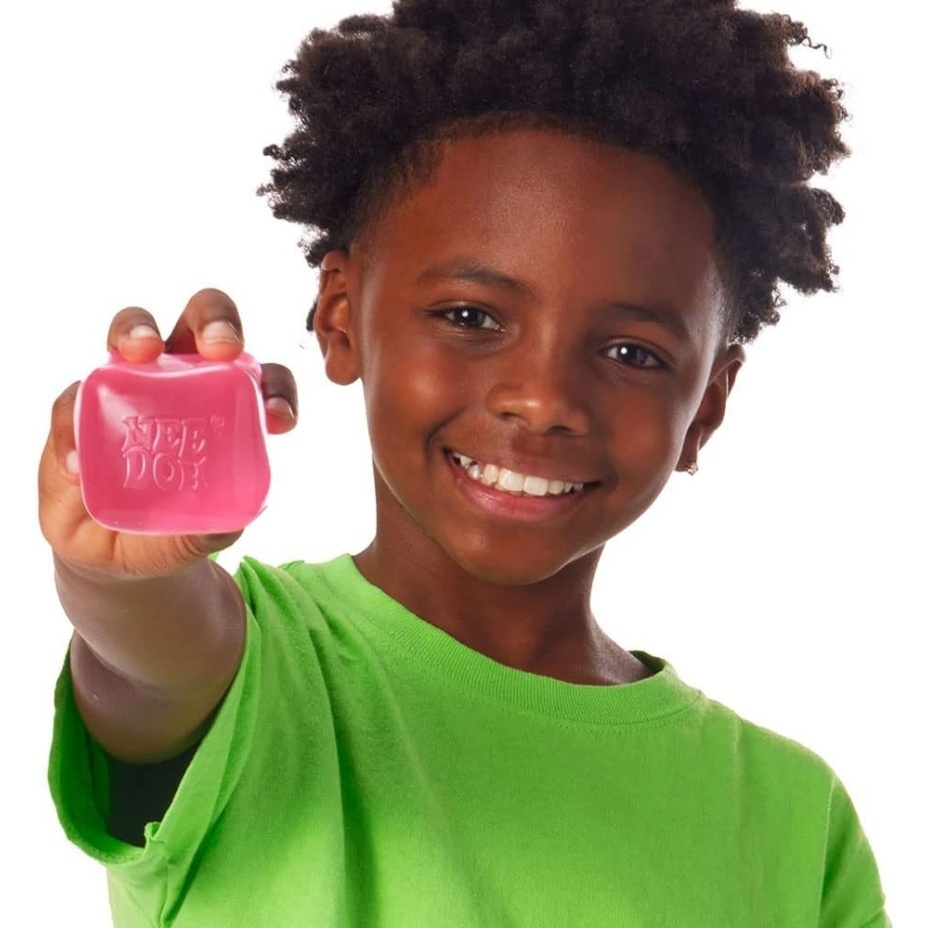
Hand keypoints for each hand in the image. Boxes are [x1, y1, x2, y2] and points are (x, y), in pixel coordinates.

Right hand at [38, 289, 298, 578]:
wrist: (115, 556)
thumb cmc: (174, 528)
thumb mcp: (204, 533)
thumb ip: (218, 524)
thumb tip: (230, 520)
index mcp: (228, 404)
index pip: (262, 376)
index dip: (277, 385)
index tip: (278, 418)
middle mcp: (181, 381)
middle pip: (199, 324)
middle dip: (214, 321)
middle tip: (220, 348)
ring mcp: (127, 388)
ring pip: (131, 332)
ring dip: (136, 331)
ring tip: (141, 353)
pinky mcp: (78, 411)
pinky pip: (73, 402)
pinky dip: (76, 427)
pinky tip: (80, 464)